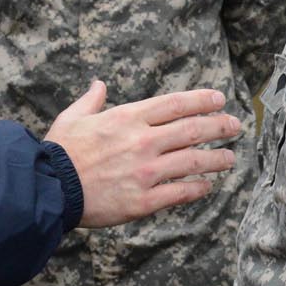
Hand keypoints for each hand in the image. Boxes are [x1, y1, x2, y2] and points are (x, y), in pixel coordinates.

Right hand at [45, 81, 240, 227]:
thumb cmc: (60, 151)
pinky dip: (198, 188)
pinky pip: (181, 192)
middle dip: (219, 126)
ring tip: (229, 158)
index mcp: (127, 118)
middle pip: (192, 130)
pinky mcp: (144, 200)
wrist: (49, 188)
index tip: (219, 100)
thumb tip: (99, 85)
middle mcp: (142, 142)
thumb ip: (91, 101)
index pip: (175, 104)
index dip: (201, 100)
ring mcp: (146, 172)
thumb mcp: (73, 118)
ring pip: (193, 162)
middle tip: (235, 125)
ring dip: (216, 158)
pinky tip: (207, 185)